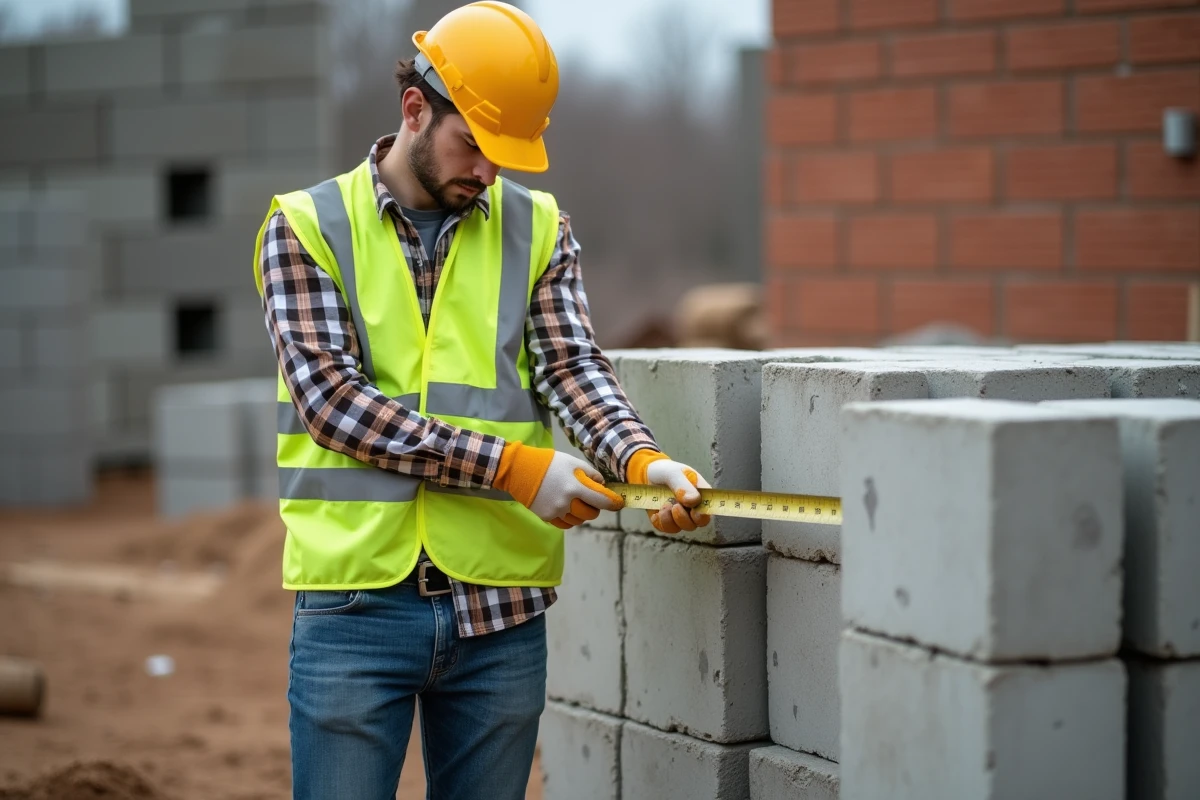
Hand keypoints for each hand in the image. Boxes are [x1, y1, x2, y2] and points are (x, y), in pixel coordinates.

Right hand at [493, 442, 623, 528]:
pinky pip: (566, 524)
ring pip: (579, 520)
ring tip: (577, 502)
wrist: (521, 470)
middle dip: (595, 507)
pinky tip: (568, 509)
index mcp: (575, 486)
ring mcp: (556, 511)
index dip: (613, 503)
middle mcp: (566, 502)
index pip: (601, 500)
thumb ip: (591, 474)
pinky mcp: (547, 517)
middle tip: (592, 499)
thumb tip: (602, 485)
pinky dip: (571, 519)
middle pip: (591, 514)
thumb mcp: (573, 462)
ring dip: (583, 513)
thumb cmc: (550, 463)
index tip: (619, 504)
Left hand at [626, 449, 711, 533]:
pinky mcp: (668, 521)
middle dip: (685, 518)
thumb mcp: (673, 473)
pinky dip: (661, 522)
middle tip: (675, 506)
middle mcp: (694, 507)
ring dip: (671, 520)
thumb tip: (694, 501)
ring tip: (663, 506)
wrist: (648, 474)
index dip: (704, 514)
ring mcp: (681, 515)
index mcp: (701, 493)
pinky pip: (667, 528)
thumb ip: (683, 485)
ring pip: (683, 527)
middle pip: (699, 523)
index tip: (693, 511)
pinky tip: (657, 512)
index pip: (709, 509)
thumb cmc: (666, 471)